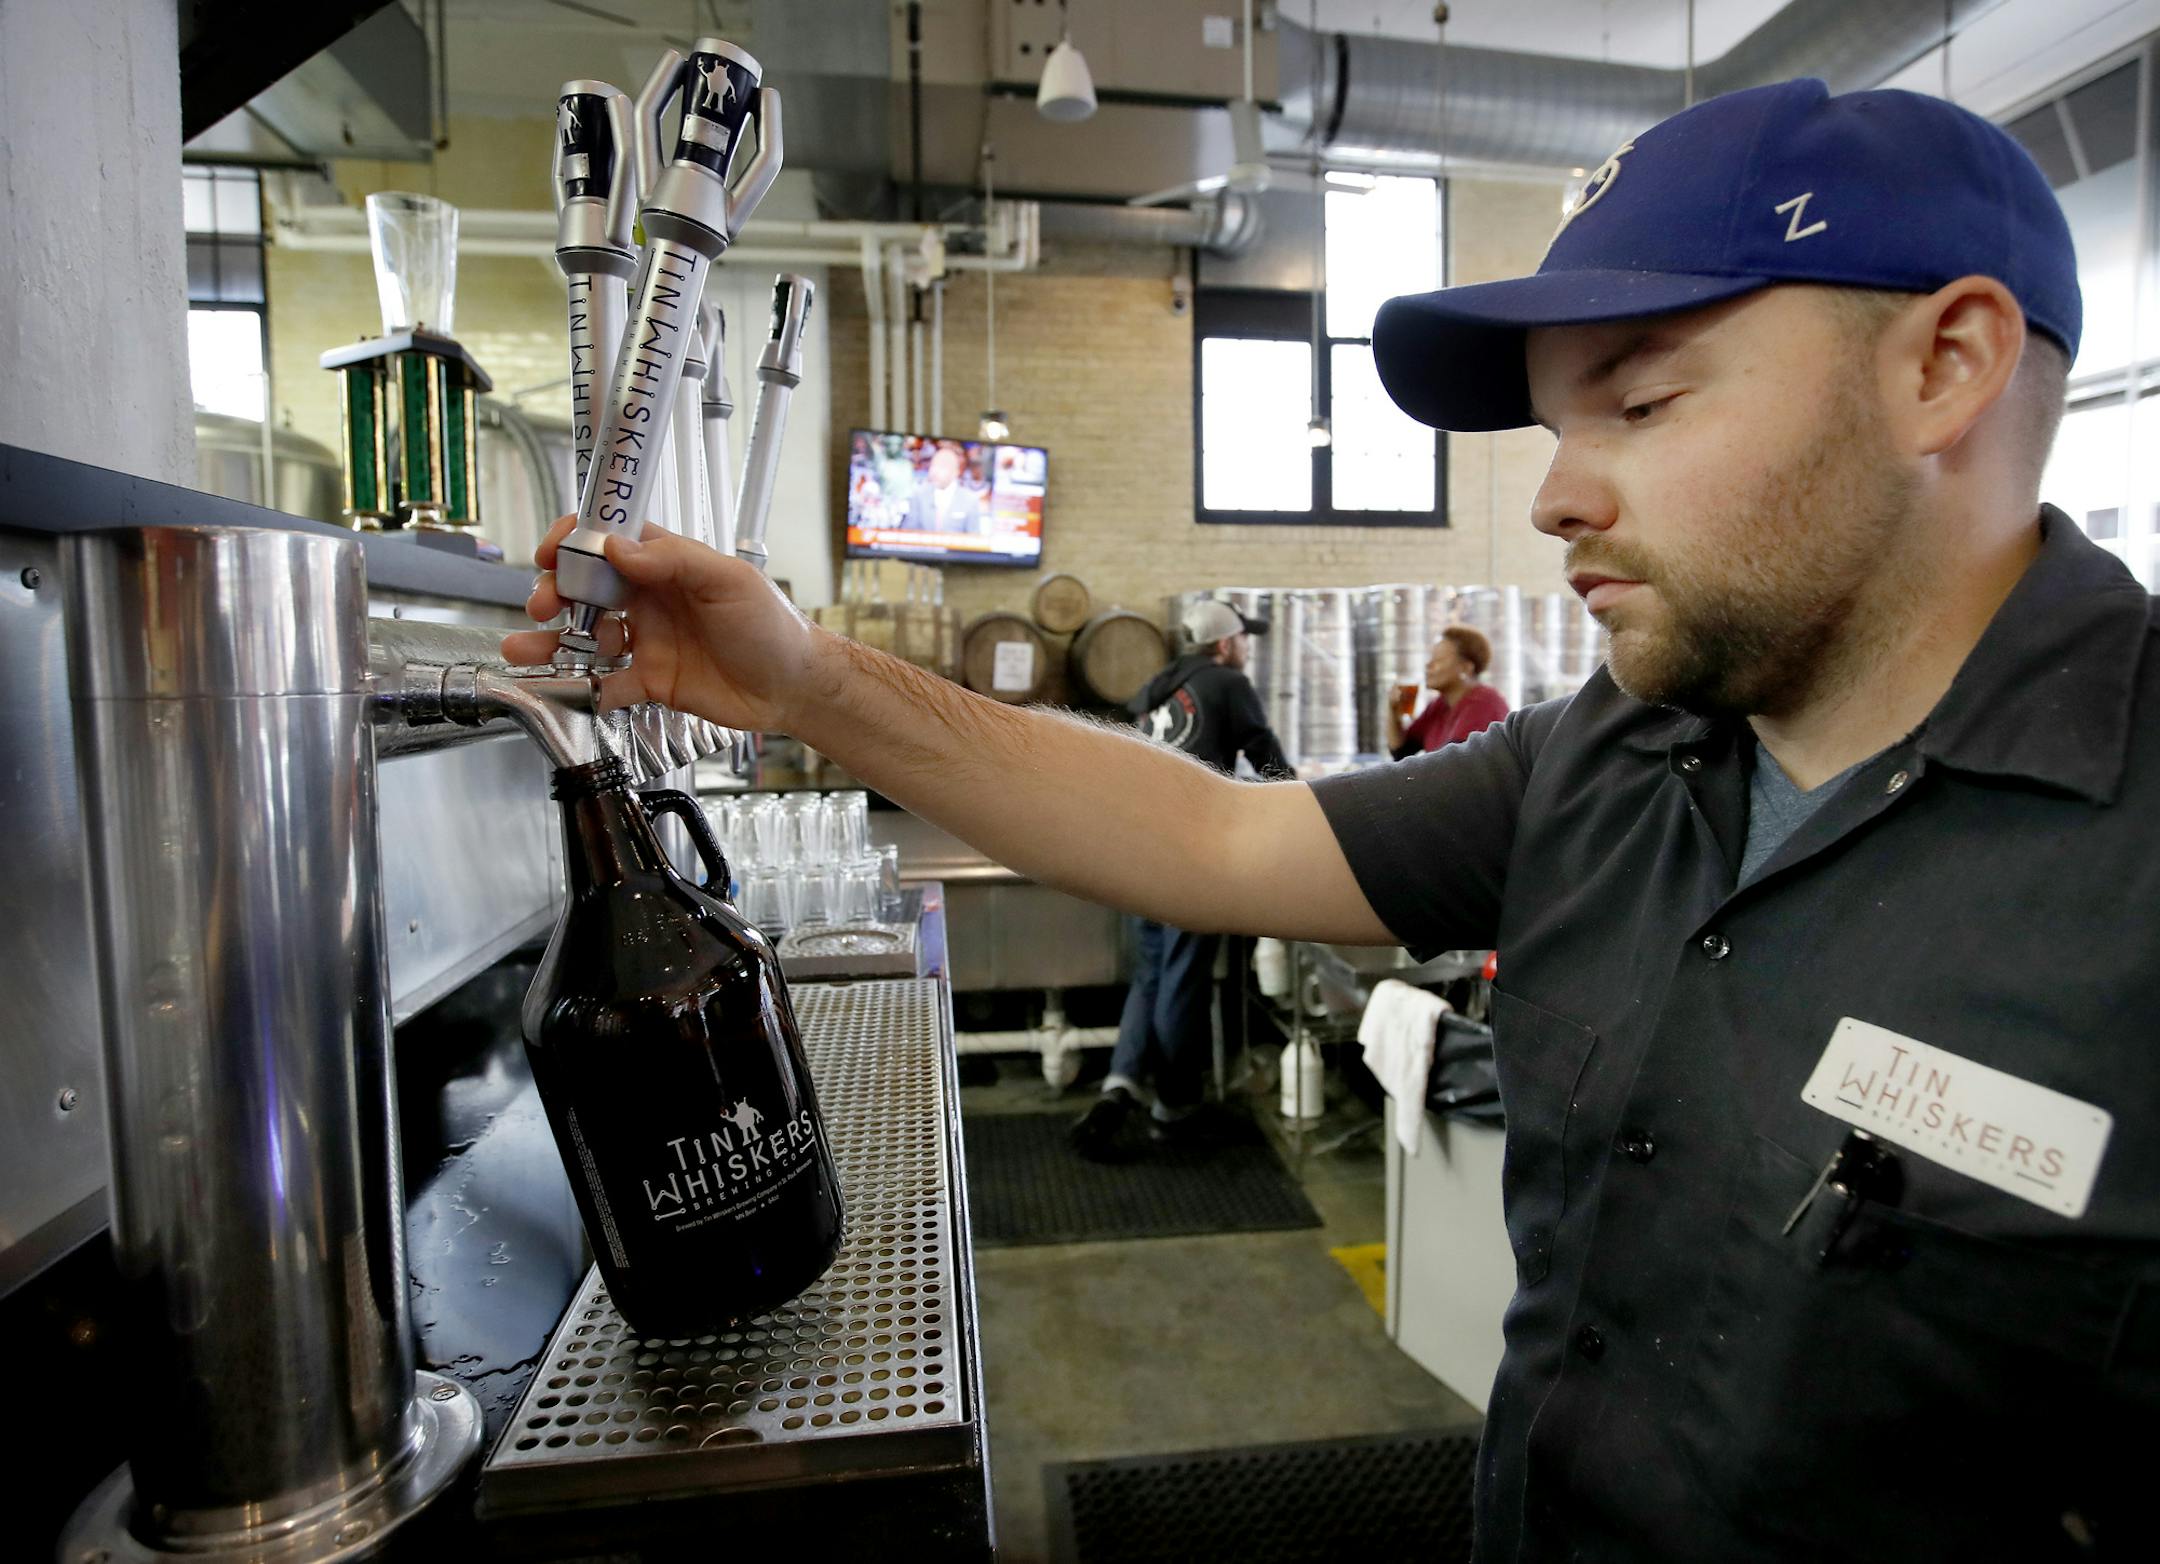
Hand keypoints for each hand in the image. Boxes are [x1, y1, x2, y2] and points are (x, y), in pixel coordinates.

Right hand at [502, 515, 822, 731]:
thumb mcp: (728, 580)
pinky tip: (562, 689)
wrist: (793, 686)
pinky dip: (581, 688)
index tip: (550, 553)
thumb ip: (673, 559)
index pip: (610, 540)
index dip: (574, 542)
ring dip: (551, 643)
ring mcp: (648, 641)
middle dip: (555, 593)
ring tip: (522, 650)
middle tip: (544, 606)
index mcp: (667, 565)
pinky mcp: (651, 682)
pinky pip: (606, 684)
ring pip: (586, 637)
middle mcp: (651, 599)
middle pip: (586, 589)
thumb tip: (618, 547)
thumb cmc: (771, 626)